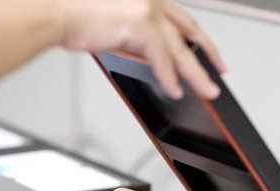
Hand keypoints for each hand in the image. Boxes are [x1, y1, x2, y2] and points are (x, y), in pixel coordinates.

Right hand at [58, 0, 226, 98]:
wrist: (59, 12)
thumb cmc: (78, 16)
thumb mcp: (117, 25)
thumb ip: (139, 38)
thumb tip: (154, 59)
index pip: (183, 20)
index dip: (199, 39)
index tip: (208, 52)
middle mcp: (153, 1)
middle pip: (190, 32)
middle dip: (209, 55)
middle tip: (220, 72)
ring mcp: (149, 11)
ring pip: (181, 50)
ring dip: (197, 74)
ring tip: (208, 92)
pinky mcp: (141, 26)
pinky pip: (162, 60)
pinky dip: (169, 78)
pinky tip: (175, 91)